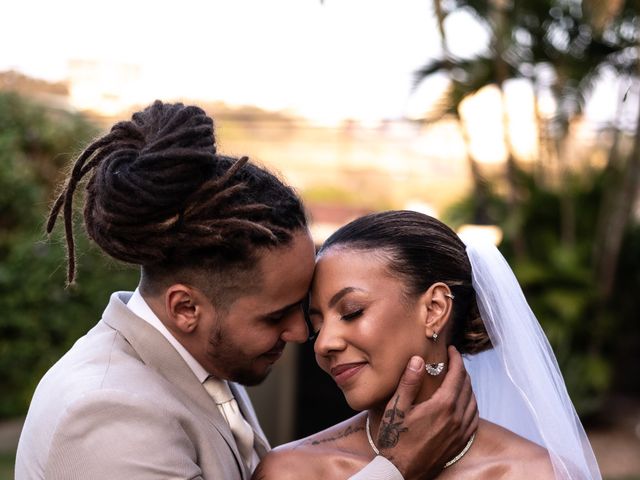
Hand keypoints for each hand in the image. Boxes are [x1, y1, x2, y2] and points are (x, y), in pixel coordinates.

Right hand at [375, 346, 477, 479]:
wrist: (401, 472)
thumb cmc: (396, 440)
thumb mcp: (397, 408)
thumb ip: (409, 382)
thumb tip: (418, 360)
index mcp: (443, 406)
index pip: (458, 375)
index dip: (456, 359)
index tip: (452, 350)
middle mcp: (457, 418)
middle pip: (467, 386)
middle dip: (462, 370)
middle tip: (453, 362)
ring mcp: (461, 432)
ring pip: (473, 402)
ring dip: (468, 387)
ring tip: (457, 379)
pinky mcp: (461, 443)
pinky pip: (474, 419)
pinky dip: (471, 405)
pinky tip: (464, 404)